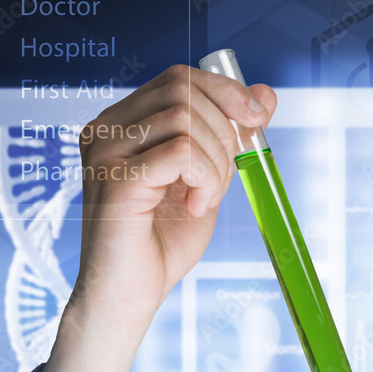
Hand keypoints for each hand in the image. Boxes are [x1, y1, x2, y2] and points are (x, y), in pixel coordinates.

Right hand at [30, 65, 276, 371]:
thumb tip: (266, 96)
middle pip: (185, 90)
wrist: (131, 294)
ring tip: (203, 199)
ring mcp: (106, 150)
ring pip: (185, 119)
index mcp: (125, 122)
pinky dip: (203, 180)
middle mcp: (107, 127)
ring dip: (215, 163)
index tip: (258, 120)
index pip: (181, 78)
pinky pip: (181, 153)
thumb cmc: (162, 242)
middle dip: (224, 134)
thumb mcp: (209, 179)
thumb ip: (230, 137)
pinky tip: (193, 206)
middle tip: (220, 182)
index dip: (227, 92)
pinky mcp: (116, 178)